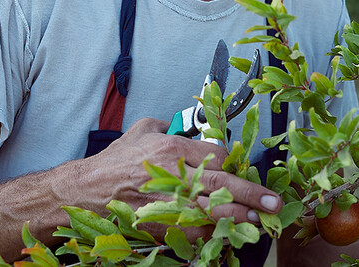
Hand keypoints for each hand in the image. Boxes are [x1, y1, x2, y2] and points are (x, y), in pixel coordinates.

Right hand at [89, 117, 282, 238]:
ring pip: (212, 211)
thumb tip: (185, 124)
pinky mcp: (161, 225)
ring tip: (259, 220)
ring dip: (238, 217)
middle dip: (251, 194)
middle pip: (222, 185)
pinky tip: (226, 234)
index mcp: (171, 149)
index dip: (233, 164)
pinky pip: (194, 232)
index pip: (218, 155)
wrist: (85, 191)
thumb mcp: (141, 131)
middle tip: (272, 202)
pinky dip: (212, 234)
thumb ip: (167, 125)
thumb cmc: (113, 162)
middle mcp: (173, 175)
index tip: (239, 169)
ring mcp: (168, 203)